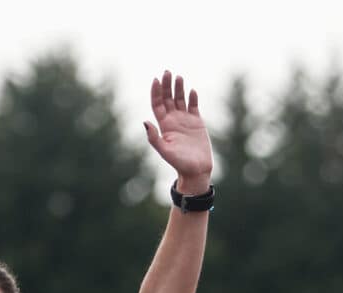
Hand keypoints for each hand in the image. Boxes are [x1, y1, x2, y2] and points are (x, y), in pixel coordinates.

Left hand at [144, 71, 213, 189]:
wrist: (196, 170)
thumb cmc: (179, 163)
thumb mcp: (164, 151)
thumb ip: (154, 137)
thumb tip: (145, 122)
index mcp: (164, 125)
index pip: (157, 104)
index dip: (156, 92)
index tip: (156, 79)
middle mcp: (173, 120)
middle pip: (168, 98)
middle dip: (166, 85)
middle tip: (167, 72)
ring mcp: (185, 120)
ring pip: (180, 99)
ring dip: (179, 88)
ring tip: (178, 77)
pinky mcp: (197, 123)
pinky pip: (194, 106)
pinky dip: (193, 98)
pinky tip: (192, 91)